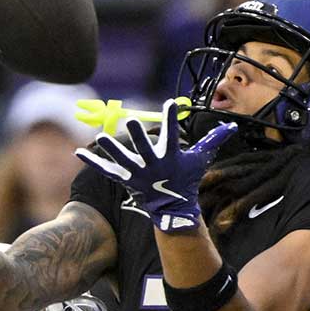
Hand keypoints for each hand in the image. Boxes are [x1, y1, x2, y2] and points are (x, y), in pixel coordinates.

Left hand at [75, 100, 237, 231]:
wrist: (173, 207)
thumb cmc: (186, 178)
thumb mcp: (201, 159)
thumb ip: (213, 140)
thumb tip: (231, 126)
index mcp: (171, 157)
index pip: (173, 135)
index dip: (171, 119)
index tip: (170, 103)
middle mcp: (154, 165)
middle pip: (145, 148)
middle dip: (139, 135)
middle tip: (132, 119)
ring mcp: (138, 174)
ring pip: (123, 160)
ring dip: (112, 149)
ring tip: (100, 137)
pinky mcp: (126, 180)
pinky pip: (107, 171)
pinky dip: (93, 162)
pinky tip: (78, 152)